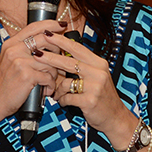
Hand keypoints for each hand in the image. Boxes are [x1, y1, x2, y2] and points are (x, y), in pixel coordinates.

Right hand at [0, 20, 67, 118]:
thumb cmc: (5, 82)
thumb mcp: (10, 60)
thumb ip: (23, 49)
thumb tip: (45, 40)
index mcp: (11, 44)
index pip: (33, 27)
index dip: (50, 24)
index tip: (61, 25)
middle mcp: (14, 50)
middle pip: (45, 40)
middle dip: (57, 50)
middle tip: (57, 62)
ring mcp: (20, 62)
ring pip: (50, 62)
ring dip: (53, 74)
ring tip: (48, 82)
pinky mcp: (27, 75)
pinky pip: (48, 77)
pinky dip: (50, 85)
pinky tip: (45, 90)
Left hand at [41, 31, 138, 146]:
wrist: (115, 117)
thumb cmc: (102, 96)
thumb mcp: (96, 76)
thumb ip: (82, 65)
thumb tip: (61, 54)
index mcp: (99, 64)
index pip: (77, 48)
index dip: (61, 41)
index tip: (47, 34)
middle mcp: (98, 73)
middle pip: (69, 62)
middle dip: (50, 57)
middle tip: (36, 54)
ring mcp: (95, 87)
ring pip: (66, 82)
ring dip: (57, 89)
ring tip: (56, 93)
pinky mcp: (89, 101)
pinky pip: (67, 98)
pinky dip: (63, 100)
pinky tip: (64, 101)